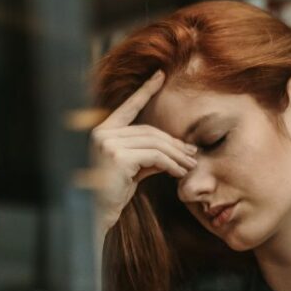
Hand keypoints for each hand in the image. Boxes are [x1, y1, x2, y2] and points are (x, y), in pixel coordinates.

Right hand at [90, 70, 197, 230]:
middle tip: (192, 153)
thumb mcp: (132, 170)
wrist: (97, 215)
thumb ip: (147, 155)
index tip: (159, 75)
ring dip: (176, 155)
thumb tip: (175, 150)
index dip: (145, 90)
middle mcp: (102, 134)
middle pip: (149, 131)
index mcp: (103, 132)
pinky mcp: (118, 157)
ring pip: (154, 143)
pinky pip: (154, 156)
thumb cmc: (112, 194)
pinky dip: (171, 164)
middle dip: (173, 142)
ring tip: (190, 165)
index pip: (128, 107)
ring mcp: (108, 144)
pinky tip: (179, 173)